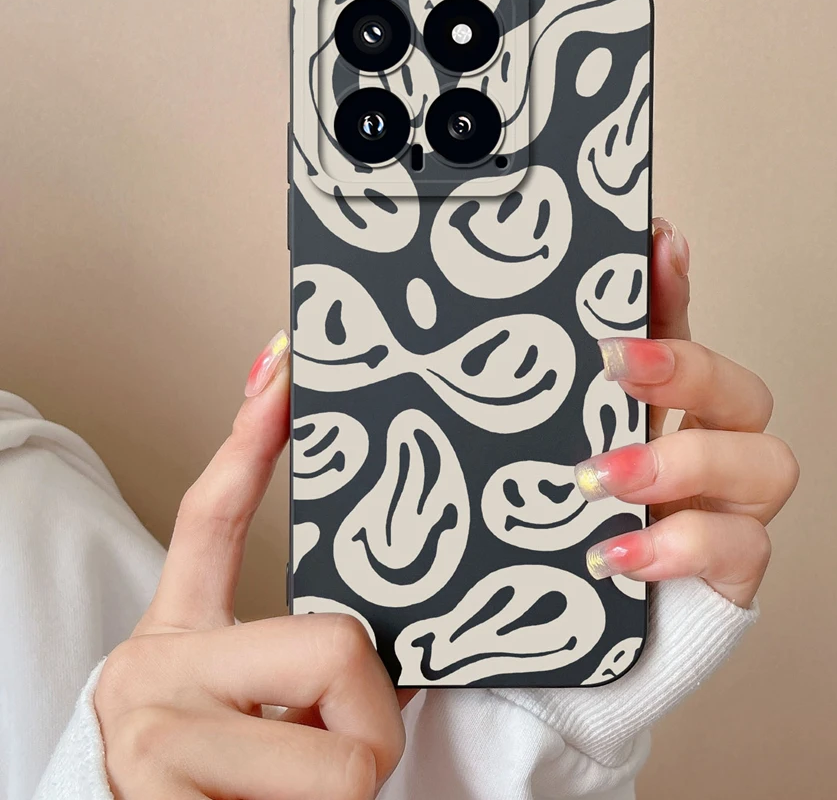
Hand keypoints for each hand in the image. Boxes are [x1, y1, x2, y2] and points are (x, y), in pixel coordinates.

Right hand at [94, 332, 405, 799]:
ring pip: (344, 756)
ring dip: (349, 794)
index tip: (285, 363)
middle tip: (335, 761)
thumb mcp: (251, 715)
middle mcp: (150, 672)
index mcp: (176, 637)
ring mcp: (150, 736)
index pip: (209, 516)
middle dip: (369, 721)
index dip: (251, 439)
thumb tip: (401, 654)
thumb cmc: (214, 790)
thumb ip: (311, 668)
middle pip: (338, 645)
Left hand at [576, 220, 798, 606]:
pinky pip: (741, 548)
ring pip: (766, 461)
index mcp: (669, 412)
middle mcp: (715, 447)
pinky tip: (612, 554)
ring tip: (599, 479)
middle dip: (685, 370)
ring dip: (681, 462)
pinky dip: (676, 546)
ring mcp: (735, 508)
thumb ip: (557, 398)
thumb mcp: (554, 453)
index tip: (656, 240)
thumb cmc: (571, 529)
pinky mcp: (737, 568)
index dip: (676, 288)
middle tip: (615, 364)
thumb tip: (527, 329)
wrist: (584, 631)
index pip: (683, 334)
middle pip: (743, 388)